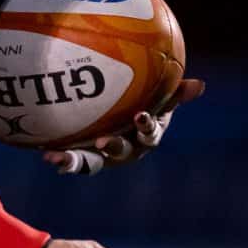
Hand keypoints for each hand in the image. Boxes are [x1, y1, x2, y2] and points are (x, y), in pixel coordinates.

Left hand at [47, 77, 207, 174]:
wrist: (118, 116)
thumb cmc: (145, 102)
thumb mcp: (160, 96)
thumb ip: (175, 92)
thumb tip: (201, 85)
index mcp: (146, 135)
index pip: (150, 132)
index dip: (146, 126)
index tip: (140, 116)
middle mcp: (127, 149)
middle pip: (123, 151)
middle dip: (114, 146)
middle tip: (103, 141)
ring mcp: (105, 156)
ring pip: (93, 162)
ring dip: (77, 160)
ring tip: (60, 158)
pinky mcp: (84, 158)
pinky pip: (73, 161)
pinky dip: (61, 160)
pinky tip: (45, 154)